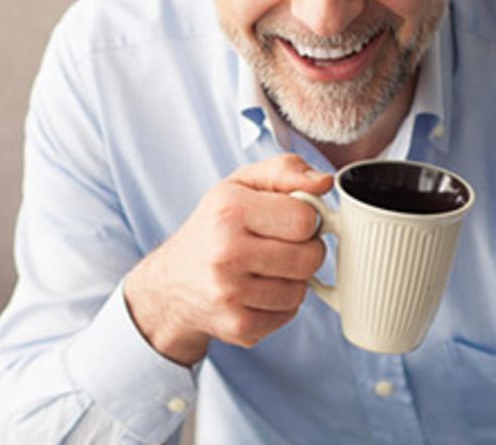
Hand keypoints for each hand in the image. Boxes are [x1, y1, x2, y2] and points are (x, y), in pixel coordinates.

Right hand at [123, 154, 332, 365]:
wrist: (170, 282)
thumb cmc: (213, 227)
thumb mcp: (241, 184)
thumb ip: (285, 170)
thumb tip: (324, 182)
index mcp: (230, 210)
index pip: (305, 219)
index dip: (305, 218)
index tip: (287, 220)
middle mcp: (226, 252)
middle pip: (309, 257)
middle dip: (304, 250)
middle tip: (280, 245)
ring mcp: (230, 293)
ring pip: (301, 289)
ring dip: (292, 279)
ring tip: (265, 268)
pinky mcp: (238, 326)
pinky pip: (289, 314)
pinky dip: (280, 304)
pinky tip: (257, 291)